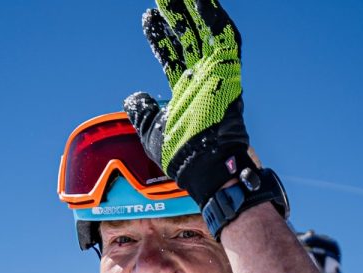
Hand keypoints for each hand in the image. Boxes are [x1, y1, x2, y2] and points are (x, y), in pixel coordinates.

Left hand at [124, 0, 249, 207]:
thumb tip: (133, 98)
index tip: (149, 19)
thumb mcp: (151, 131)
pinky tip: (201, 2)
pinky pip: (227, 40)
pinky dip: (215, 20)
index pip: (172, 56)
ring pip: (206, 32)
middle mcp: (201, 80)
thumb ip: (142, 111)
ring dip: (193, 10)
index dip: (161, 38)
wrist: (204, 166)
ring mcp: (216, 75)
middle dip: (177, 15)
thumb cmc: (181, 156)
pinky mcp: (229, 73)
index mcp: (184, 92)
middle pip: (189, 38)